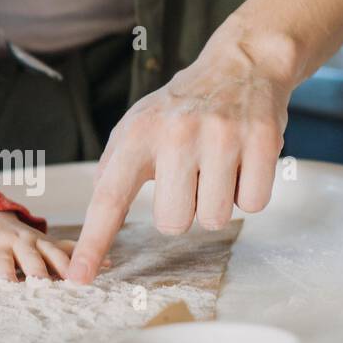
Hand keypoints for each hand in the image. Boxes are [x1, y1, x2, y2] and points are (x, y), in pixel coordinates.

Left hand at [0, 211, 79, 284]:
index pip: (1, 260)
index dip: (5, 271)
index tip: (10, 284)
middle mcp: (21, 242)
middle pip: (32, 259)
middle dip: (40, 272)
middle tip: (48, 287)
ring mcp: (40, 243)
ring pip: (55, 254)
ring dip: (67, 267)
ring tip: (79, 281)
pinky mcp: (53, 244)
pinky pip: (71, 249)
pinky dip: (87, 255)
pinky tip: (106, 263)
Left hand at [67, 19, 295, 283]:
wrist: (241, 64)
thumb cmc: (181, 108)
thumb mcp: (135, 128)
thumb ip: (113, 173)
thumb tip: (93, 229)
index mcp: (137, 135)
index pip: (109, 198)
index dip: (93, 242)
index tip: (79, 278)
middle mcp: (176, 134)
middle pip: (173, 223)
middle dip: (182, 209)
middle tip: (190, 176)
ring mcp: (222, 135)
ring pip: (214, 219)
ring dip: (216, 202)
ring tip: (217, 166)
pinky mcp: (262, 139)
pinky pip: (253, 204)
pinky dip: (248, 192)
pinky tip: (242, 163)